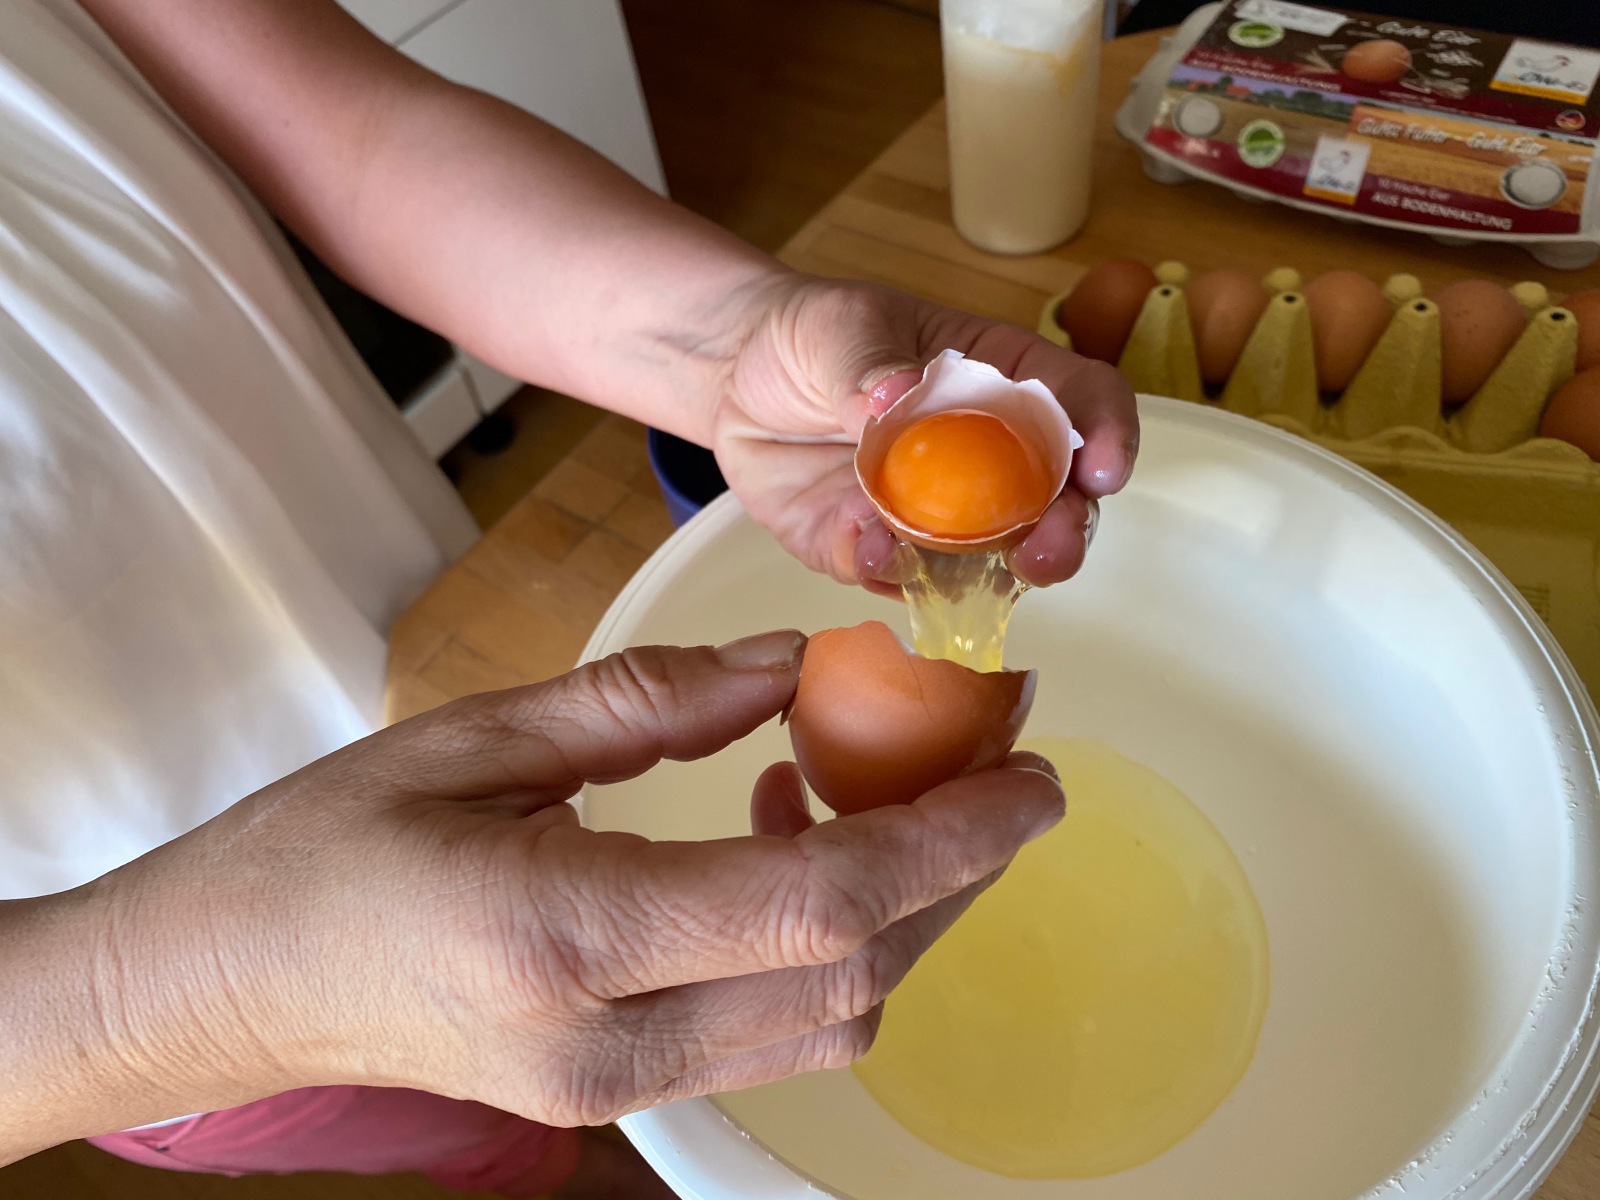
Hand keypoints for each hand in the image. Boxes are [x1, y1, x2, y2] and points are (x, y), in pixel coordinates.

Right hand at [76, 632, 1062, 1133]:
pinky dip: (823, 946)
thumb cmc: (320, 846)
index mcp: (566, 936)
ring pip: (832, 1018)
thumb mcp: (476, 738)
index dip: (951, 837)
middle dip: (957, 868)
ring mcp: (613, 1091)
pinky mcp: (612, 1096)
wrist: (223, 986)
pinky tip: (777, 837)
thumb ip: (650, 702)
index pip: (821, 904)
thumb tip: (796, 665)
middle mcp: (609, 1043)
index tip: (1033, 772)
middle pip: (856, 971)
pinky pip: (772, 1032)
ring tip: (881, 789)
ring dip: (898, 910)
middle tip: (994, 760)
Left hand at [711, 275, 1138, 594]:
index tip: (1105, 469)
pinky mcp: (877, 551)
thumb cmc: (813, 335)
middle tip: (1045, 555)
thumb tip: (894, 394)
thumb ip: (871, 365)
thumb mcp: (843, 328)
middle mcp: (987, 459)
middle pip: (1054, 504)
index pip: (1083, 403)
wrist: (737, 377)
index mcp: (1004, 383)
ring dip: (975, 574)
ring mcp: (936, 515)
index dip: (1107, 434)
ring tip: (938, 564)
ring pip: (985, 561)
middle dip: (1062, 534)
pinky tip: (865, 549)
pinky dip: (888, 573)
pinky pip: (896, 578)